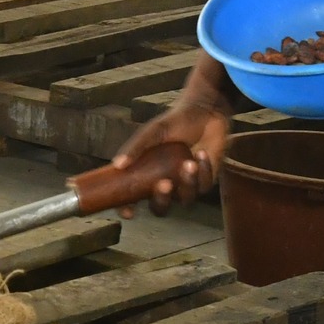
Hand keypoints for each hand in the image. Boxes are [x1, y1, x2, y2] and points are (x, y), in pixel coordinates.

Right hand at [112, 94, 229, 213]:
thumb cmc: (174, 122)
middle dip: (162, 199)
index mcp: (147, 175)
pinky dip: (203, 170)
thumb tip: (117, 164)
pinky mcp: (206, 181)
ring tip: (189, 163)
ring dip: (187, 183)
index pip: (133, 199)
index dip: (129, 208)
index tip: (128, 211)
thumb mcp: (152, 132)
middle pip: (160, 207)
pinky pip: (203, 186)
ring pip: (184, 199)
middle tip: (165, 183)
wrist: (204, 112)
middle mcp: (165, 184)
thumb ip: (136, 147)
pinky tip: (201, 154)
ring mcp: (186, 185)